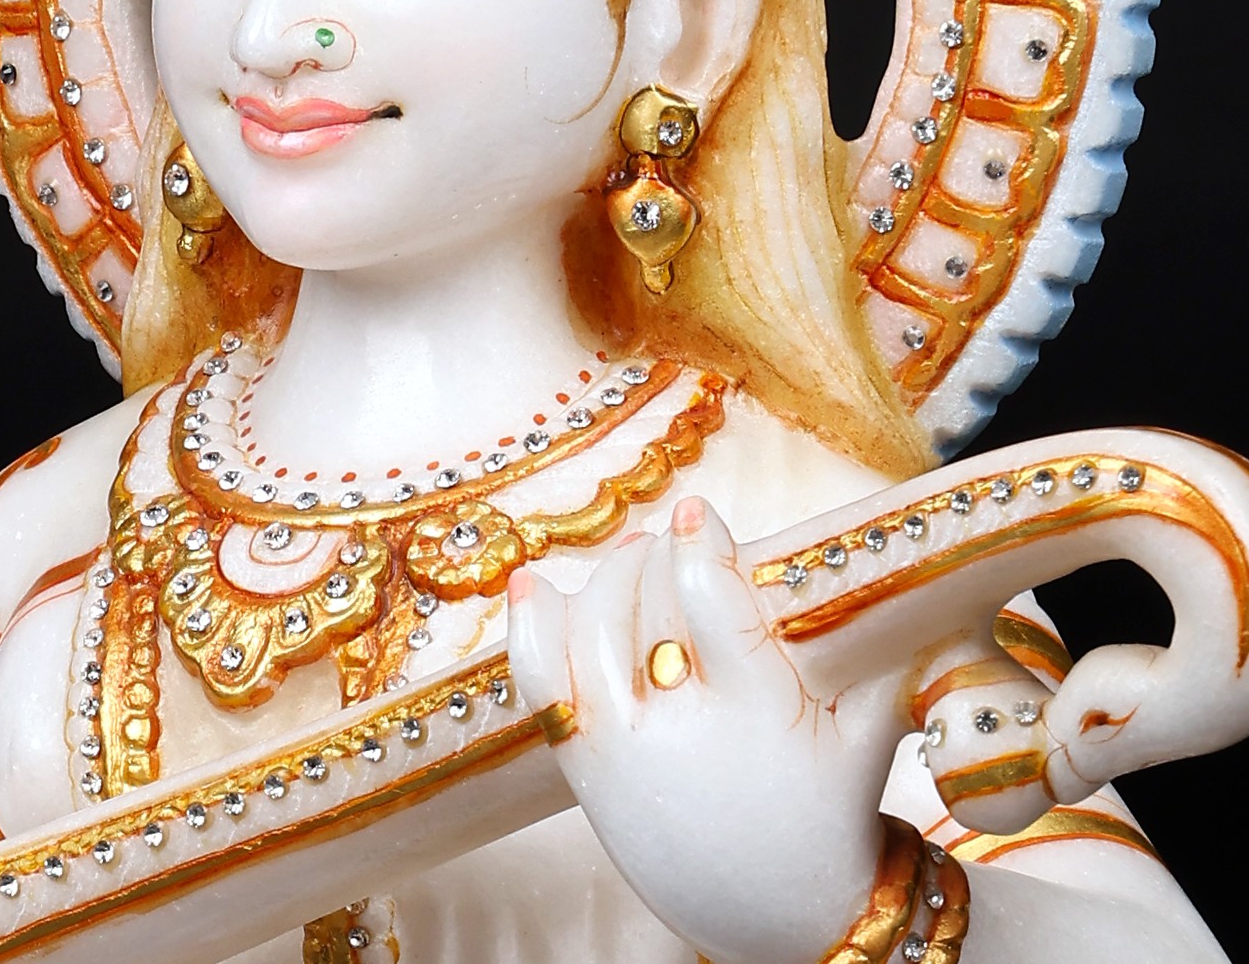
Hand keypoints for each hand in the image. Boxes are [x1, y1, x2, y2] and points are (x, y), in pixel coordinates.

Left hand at [508, 497, 899, 963]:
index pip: (709, 601)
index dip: (697, 544)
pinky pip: (540, 683)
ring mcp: (624, 752)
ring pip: (590, 627)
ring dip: (609, 580)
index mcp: (758, 711)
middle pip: (647, 602)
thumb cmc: (828, 814)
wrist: (781, 919)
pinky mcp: (586, 772)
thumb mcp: (867, 733)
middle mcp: (681, 730)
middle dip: (657, 556)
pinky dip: (529, 625)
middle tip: (675, 544)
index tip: (697, 513)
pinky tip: (534, 583)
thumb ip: (886, 650)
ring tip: (634, 562)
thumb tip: (903, 568)